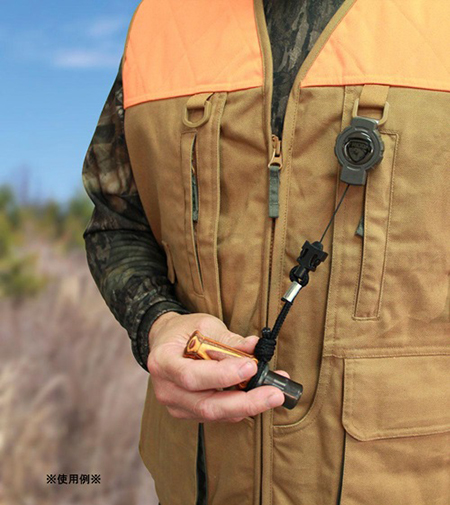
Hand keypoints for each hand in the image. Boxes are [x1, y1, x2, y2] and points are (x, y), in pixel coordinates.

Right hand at [147, 312, 286, 422]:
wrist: (166, 342)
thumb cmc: (184, 332)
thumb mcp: (204, 325)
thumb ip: (228, 339)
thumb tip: (255, 347)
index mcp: (163, 362)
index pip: (192, 376)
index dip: (222, 375)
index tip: (251, 366)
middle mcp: (166, 389)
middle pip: (207, 405)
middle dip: (245, 402)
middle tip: (274, 393)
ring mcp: (176, 405)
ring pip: (215, 413)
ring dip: (248, 405)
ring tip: (274, 393)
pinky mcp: (189, 412)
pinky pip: (217, 415)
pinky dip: (240, 407)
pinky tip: (258, 396)